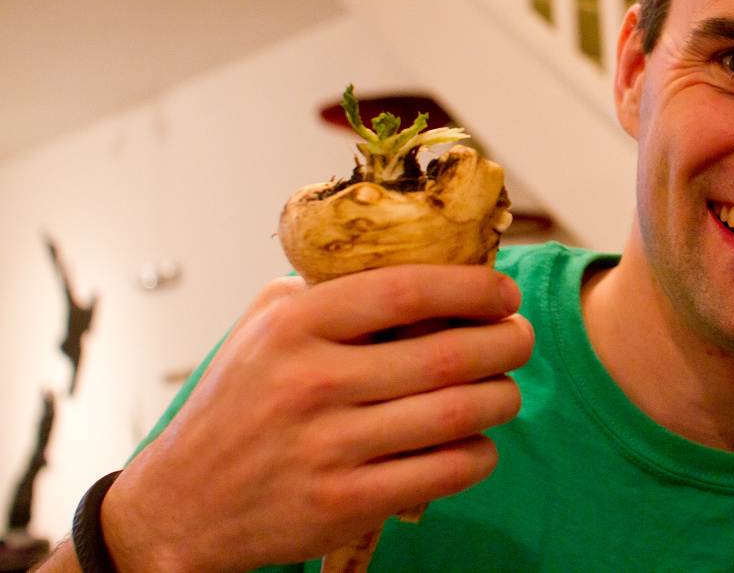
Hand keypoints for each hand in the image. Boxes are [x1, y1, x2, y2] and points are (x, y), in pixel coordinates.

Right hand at [98, 265, 533, 572]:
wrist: (179, 503)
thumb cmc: (233, 405)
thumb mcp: (264, 325)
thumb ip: (329, 290)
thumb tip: (418, 263)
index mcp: (296, 325)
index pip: (408, 290)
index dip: (473, 287)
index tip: (502, 292)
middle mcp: (314, 382)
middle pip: (447, 353)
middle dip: (506, 342)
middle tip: (519, 338)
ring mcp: (330, 447)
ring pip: (457, 413)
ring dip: (502, 397)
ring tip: (506, 389)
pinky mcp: (345, 503)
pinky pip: (444, 472)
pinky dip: (478, 454)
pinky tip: (478, 442)